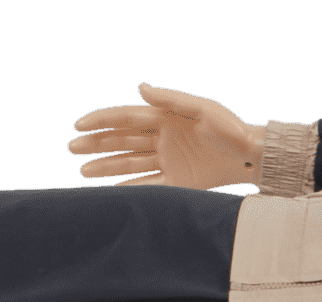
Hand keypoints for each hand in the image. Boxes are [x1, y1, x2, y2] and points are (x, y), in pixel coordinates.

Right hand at [68, 82, 266, 189]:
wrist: (250, 156)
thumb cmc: (231, 128)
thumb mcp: (203, 109)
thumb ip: (171, 99)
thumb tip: (140, 88)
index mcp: (164, 118)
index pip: (126, 118)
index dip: (101, 120)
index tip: (78, 125)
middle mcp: (161, 139)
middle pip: (122, 141)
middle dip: (96, 144)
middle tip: (71, 148)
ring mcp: (167, 161)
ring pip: (128, 163)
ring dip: (105, 166)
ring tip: (82, 171)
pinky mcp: (176, 182)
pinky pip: (146, 186)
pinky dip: (127, 189)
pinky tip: (108, 192)